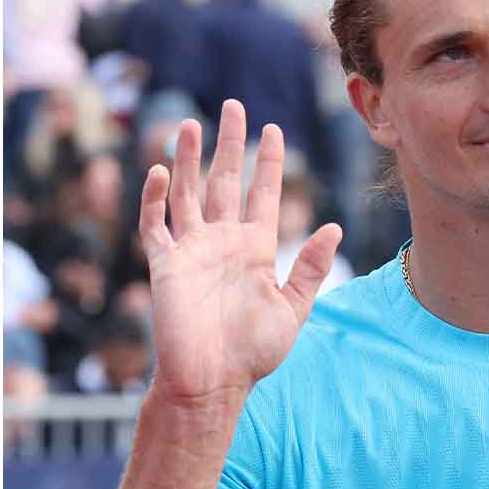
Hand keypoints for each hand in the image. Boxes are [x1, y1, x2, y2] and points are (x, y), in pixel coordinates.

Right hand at [138, 99, 341, 406]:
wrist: (211, 382)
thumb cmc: (254, 354)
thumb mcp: (293, 310)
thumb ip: (309, 269)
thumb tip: (334, 229)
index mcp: (255, 249)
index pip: (262, 193)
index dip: (267, 161)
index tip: (273, 129)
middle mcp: (222, 242)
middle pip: (225, 180)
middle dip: (230, 143)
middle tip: (235, 106)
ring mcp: (192, 250)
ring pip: (188, 192)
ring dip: (189, 158)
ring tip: (192, 123)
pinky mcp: (165, 264)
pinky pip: (156, 224)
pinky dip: (155, 198)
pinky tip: (159, 171)